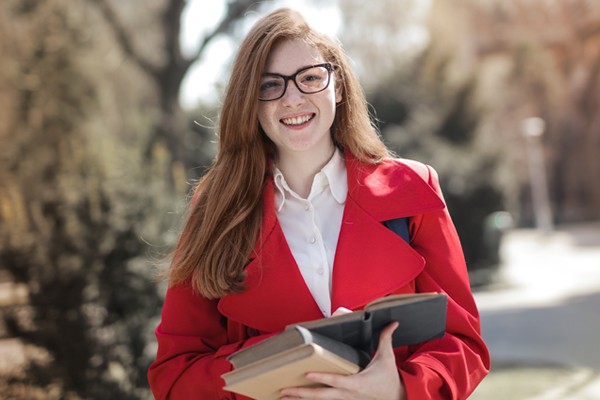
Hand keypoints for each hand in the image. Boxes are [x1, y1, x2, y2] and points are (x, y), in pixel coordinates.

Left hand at [279, 322, 405, 399]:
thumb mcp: (387, 358)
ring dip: (300, 399)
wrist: (396, 398)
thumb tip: (392, 323)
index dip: (322, 377)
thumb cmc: (389, 378)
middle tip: (283, 390)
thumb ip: (386, 338)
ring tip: (282, 396)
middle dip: (301, 393)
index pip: (336, 380)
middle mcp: (347, 394)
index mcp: (357, 382)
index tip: (308, 374)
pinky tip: (296, 399)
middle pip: (321, 395)